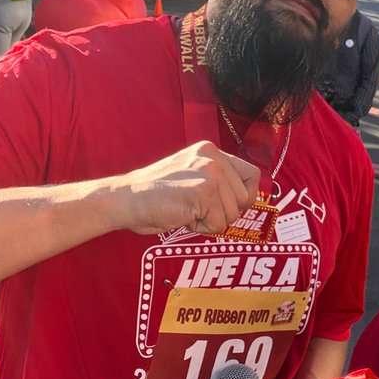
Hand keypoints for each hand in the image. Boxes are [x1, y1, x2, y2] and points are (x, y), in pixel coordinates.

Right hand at [110, 141, 260, 234]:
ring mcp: (210, 174)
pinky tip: (181, 215)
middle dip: (223, 212)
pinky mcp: (203, 192)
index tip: (230, 205)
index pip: (252, 174)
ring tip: (185, 209)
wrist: (126, 199)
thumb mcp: (190, 174)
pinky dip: (200, 228)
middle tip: (196, 208)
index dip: (245, 196)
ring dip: (209, 221)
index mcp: (210, 150)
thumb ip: (217, 179)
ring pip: (232, 214)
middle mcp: (213, 158)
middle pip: (245, 199)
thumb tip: (248, 198)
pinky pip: (218, 225)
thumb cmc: (155, 194)